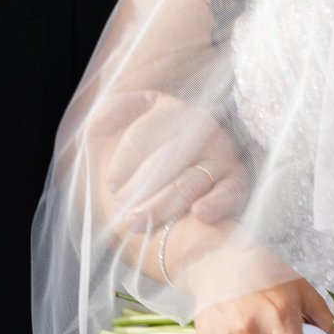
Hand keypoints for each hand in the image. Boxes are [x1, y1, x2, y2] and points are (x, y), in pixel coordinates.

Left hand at [92, 91, 249, 233]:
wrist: (207, 150)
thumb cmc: (165, 135)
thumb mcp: (143, 111)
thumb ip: (117, 110)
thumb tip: (95, 125)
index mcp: (176, 111)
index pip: (143, 136)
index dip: (123, 163)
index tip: (111, 185)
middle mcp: (202, 130)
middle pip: (164, 162)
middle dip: (138, 190)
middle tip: (119, 212)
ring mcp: (222, 155)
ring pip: (188, 183)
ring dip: (160, 206)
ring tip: (136, 223)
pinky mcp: (238, 180)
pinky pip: (230, 192)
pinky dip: (216, 203)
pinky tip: (199, 215)